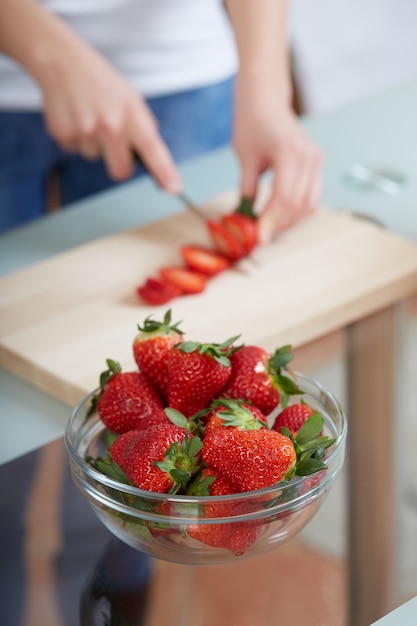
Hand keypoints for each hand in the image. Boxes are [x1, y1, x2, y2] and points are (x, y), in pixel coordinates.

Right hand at [39, 40, 180, 191]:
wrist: (62, 62)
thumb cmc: (101, 82)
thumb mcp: (130, 98)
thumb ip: (142, 127)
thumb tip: (149, 157)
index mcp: (132, 115)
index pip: (153, 149)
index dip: (164, 171)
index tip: (173, 188)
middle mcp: (110, 126)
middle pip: (120, 171)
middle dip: (119, 163)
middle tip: (114, 142)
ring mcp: (85, 131)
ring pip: (94, 157)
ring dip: (94, 143)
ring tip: (89, 116)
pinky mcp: (63, 134)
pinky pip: (74, 149)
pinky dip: (75, 137)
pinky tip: (75, 116)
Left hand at [233, 85, 322, 243]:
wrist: (265, 97)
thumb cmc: (252, 120)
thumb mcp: (245, 158)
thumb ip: (247, 192)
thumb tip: (245, 220)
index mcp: (290, 153)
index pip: (284, 199)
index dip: (271, 222)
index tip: (258, 238)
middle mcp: (309, 157)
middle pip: (299, 206)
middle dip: (279, 225)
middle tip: (260, 235)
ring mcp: (316, 160)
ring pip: (309, 205)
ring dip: (289, 221)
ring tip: (269, 226)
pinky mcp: (316, 164)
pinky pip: (312, 197)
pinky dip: (297, 211)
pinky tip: (280, 215)